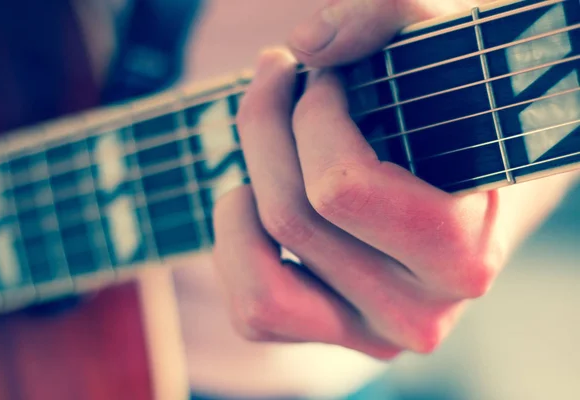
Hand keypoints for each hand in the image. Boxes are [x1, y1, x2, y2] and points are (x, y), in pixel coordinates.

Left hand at [212, 0, 577, 358]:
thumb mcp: (442, 49)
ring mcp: (372, 333)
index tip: (325, 77)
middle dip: (266, 125)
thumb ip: (388, 18)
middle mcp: (420, 313)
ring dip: (243, 193)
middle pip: (292, 218)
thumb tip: (304, 47)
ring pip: (261, 284)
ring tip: (266, 147)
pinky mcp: (332, 341)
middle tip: (278, 76)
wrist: (468, 187)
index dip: (312, 113)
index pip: (341, 189)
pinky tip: (260, 200)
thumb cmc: (454, 117)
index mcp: (462, 252)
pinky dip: (238, 249)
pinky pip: (252, 312)